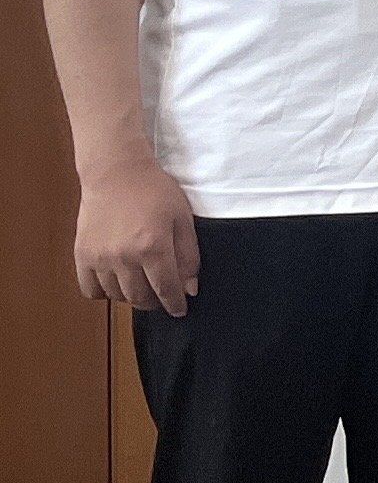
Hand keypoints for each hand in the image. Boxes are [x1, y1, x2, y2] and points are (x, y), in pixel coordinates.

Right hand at [74, 156, 197, 313]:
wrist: (116, 173)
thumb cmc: (155, 191)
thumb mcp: (183, 219)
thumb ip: (188, 256)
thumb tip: (190, 288)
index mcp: (153, 247)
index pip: (166, 289)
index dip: (175, 304)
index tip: (180, 310)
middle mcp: (124, 257)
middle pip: (141, 297)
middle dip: (155, 302)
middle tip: (162, 296)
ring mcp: (100, 258)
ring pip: (117, 296)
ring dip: (132, 297)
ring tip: (141, 285)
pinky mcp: (82, 256)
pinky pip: (90, 290)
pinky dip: (104, 292)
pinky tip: (116, 282)